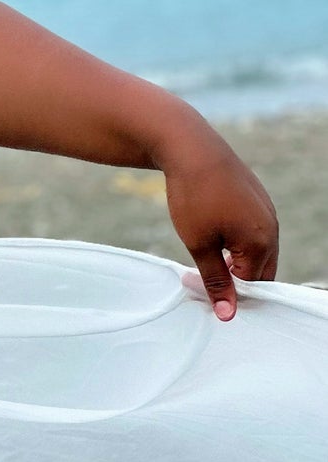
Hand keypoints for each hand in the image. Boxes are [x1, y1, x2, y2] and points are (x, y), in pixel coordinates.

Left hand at [158, 128, 277, 318]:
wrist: (189, 147)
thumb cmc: (193, 196)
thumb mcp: (199, 245)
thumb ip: (216, 281)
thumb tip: (228, 314)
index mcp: (262, 242)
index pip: (254, 286)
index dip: (228, 293)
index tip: (202, 290)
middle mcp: (271, 227)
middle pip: (260, 270)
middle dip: (235, 279)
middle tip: (203, 278)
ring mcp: (266, 210)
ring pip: (256, 249)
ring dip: (235, 260)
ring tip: (206, 256)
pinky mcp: (256, 198)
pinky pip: (252, 229)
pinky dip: (236, 240)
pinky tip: (213, 234)